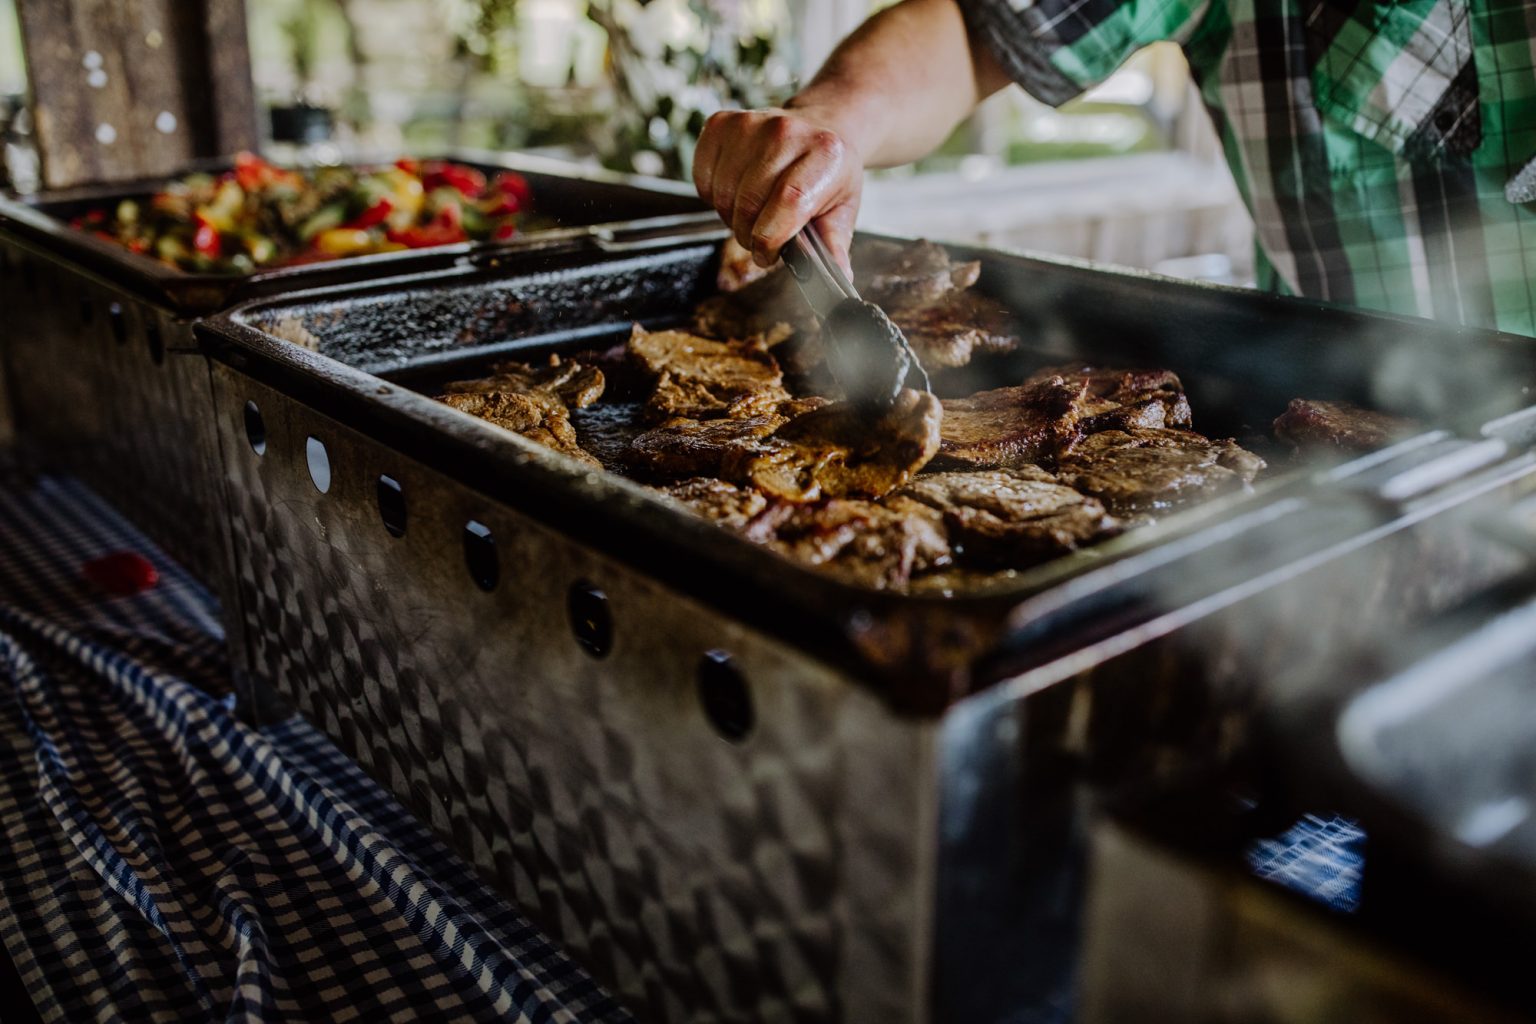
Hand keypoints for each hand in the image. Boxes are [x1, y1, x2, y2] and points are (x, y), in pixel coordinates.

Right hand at [692, 106, 863, 272]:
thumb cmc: (828, 172)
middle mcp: (785, 132)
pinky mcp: (721, 123)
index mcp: (824, 154)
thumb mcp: (843, 207)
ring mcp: (749, 123)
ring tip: (752, 214)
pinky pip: (703, 179)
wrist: (819, 127)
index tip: (769, 255)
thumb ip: (835, 244)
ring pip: (723, 195)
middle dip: (749, 235)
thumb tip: (839, 276)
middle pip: (749, 203)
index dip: (770, 240)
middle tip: (762, 238)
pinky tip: (736, 192)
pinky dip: (714, 197)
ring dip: (732, 218)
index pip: (788, 202)